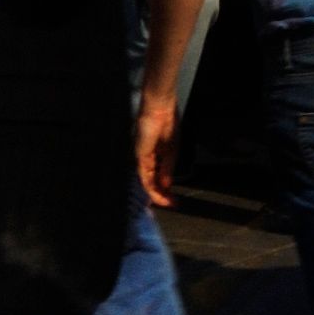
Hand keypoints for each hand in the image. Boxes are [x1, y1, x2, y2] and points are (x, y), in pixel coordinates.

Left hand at [136, 90, 179, 208]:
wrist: (160, 110)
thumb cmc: (167, 123)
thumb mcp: (172, 151)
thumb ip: (167, 169)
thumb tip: (167, 185)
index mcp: (157, 156)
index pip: (159, 178)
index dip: (167, 190)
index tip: (174, 200)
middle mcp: (148, 160)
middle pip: (152, 183)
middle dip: (162, 196)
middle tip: (171, 205)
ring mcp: (142, 159)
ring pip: (147, 183)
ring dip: (157, 195)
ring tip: (166, 203)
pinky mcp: (138, 157)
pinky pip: (143, 176)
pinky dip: (151, 187)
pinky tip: (158, 194)